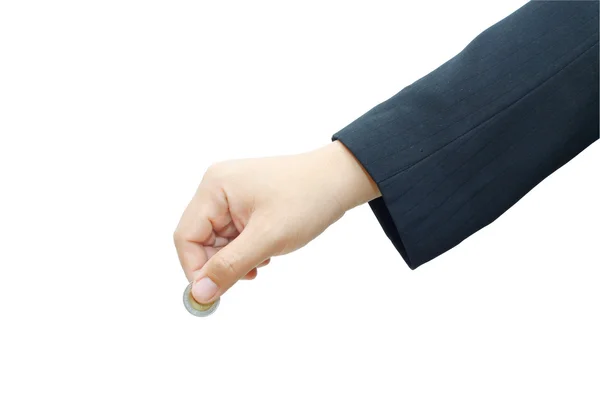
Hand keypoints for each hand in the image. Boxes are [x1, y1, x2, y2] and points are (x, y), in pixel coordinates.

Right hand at [173, 141, 379, 303]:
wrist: (340, 180)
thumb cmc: (307, 200)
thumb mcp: (267, 238)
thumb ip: (230, 266)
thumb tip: (198, 294)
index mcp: (214, 187)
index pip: (186, 236)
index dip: (195, 269)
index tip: (212, 294)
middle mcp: (217, 187)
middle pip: (200, 239)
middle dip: (221, 263)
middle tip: (249, 275)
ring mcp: (231, 194)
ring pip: (218, 240)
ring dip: (236, 258)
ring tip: (265, 258)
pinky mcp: (245, 202)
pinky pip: (234, 234)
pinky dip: (246, 249)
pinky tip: (267, 252)